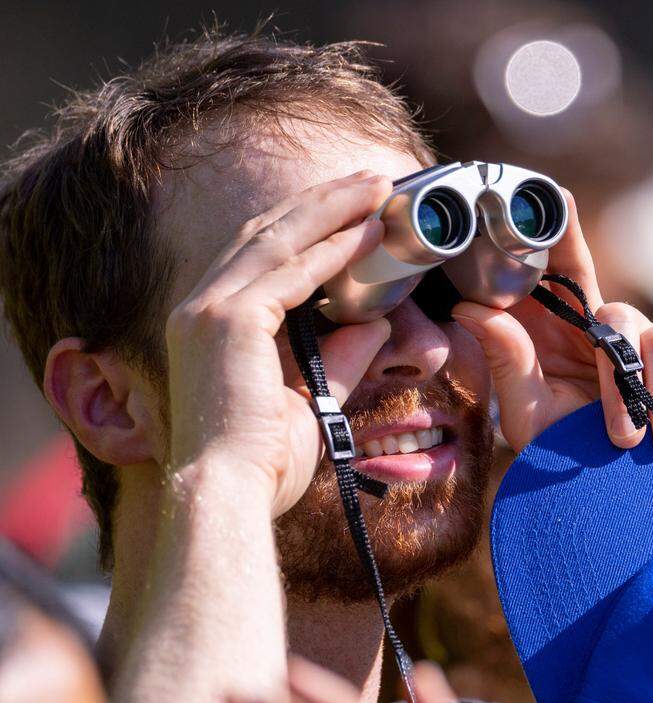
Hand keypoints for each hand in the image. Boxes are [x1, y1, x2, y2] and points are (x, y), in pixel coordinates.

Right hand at [164, 170, 393, 516]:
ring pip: (279, 239)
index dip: (311, 226)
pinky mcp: (228, 320)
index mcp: (211, 327)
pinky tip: (369, 232)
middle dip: (325, 202)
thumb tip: (373, 327)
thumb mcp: (312, 402)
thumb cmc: (263, 465)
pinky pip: (291, 271)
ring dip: (333, 209)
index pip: (264, 257)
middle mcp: (200, 308)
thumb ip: (338, 360)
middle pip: (269, 233)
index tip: (357, 210)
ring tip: (378, 188)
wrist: (230, 496)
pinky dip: (333, 248)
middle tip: (373, 182)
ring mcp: (209, 310)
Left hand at [452, 191, 652, 451]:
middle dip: (578, 275)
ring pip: (628, 322)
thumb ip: (505, 364)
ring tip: (621, 437)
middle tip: (560, 253)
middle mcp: (601, 334)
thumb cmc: (578, 462)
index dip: (552, 234)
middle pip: (592, 286)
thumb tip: (469, 307)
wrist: (633, 509)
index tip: (547, 192)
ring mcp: (647, 345)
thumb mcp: (532, 418)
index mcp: (559, 338)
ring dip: (622, 385)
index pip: (553, 275)